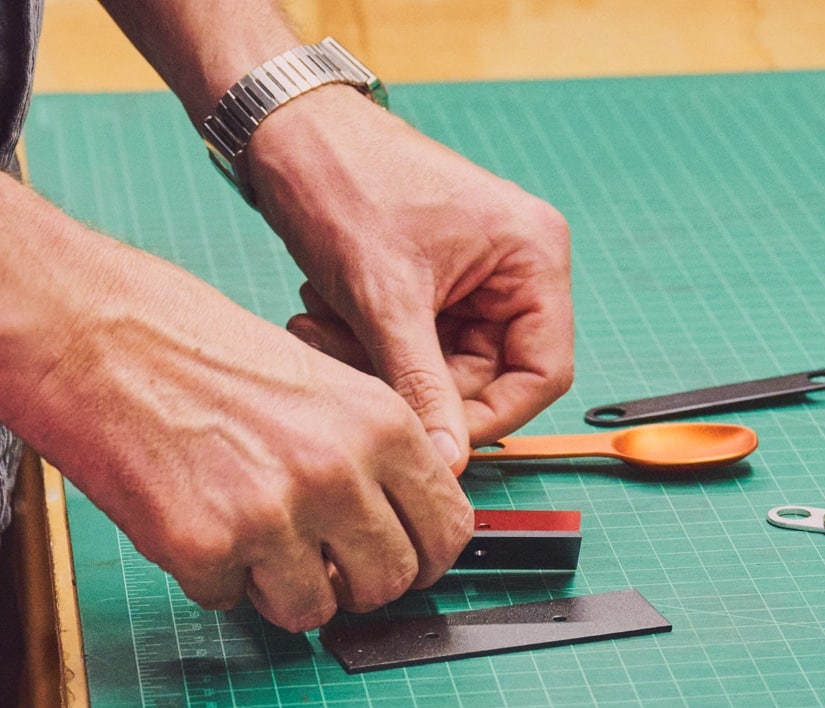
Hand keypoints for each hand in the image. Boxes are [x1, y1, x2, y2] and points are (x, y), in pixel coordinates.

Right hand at [18, 252, 473, 631]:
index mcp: (383, 425)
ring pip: (314, 611)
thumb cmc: (196, 348)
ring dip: (281, 590)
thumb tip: (397, 529)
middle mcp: (341, 472)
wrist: (92, 331)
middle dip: (354, 585)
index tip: (397, 561)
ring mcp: (275, 514)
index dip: (422, 558)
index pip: (448, 531)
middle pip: (389, 583)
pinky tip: (188, 516)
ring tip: (245, 536)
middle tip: (316, 562)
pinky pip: (229, 601)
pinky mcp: (206, 546)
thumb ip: (371, 456)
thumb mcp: (323, 382)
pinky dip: (209, 575)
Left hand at [244, 86, 573, 471]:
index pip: (541, 373)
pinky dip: (368, 345)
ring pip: (441, 366)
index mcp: (533, 257)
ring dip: (379, 364)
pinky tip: (323, 317)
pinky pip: (414, 344)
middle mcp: (517, 267)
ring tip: (320, 328)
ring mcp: (476, 275)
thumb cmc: (344, 182)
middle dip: (411, 383)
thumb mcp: (385, 299)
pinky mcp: (435, 281)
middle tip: (347, 369)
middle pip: (486, 374)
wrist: (283, 128)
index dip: (487, 417)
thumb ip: (421, 387)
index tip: (431, 441)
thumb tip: (447, 463)